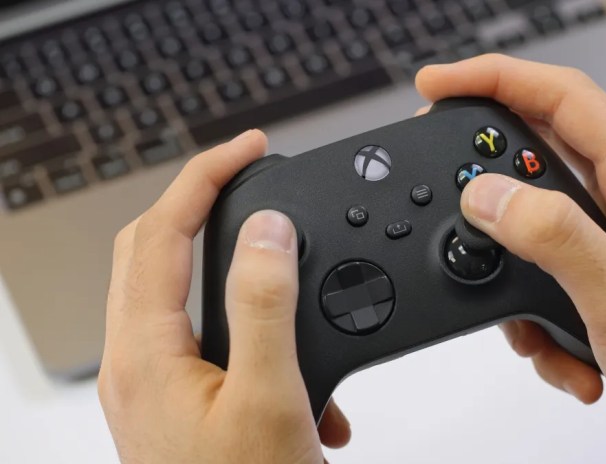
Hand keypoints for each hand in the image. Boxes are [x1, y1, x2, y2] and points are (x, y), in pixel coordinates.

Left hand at [98, 130, 349, 462]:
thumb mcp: (269, 398)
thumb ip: (265, 306)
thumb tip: (267, 231)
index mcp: (146, 353)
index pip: (161, 231)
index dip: (205, 176)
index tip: (250, 147)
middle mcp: (137, 364)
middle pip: (151, 249)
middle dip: (200, 201)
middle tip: (249, 173)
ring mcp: (154, 384)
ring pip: (176, 289)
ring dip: (225, 258)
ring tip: (273, 243)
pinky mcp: (178, 401)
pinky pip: (201, 333)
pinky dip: (246, 318)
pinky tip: (295, 354)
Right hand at [416, 55, 605, 458]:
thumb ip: (549, 235)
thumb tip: (486, 195)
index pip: (562, 98)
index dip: (496, 80)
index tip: (439, 87)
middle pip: (537, 157)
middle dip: (490, 189)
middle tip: (455, 205)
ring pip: (530, 228)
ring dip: (514, 278)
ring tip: (536, 323)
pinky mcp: (600, 280)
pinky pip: (541, 278)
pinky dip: (536, 319)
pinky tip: (565, 353)